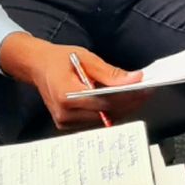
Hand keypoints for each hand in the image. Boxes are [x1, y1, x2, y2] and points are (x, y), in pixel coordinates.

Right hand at [0, 34, 145, 129]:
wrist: (37, 67)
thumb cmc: (59, 60)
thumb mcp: (86, 58)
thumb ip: (110, 72)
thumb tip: (133, 79)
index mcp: (65, 94)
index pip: (103, 102)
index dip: (126, 98)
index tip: (144, 90)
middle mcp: (64, 113)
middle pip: (106, 114)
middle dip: (129, 103)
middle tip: (146, 92)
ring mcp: (65, 122)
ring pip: (103, 121)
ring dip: (122, 109)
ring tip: (137, 96)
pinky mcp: (68, 126)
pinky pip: (95, 122)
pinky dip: (110, 112)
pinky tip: (121, 102)